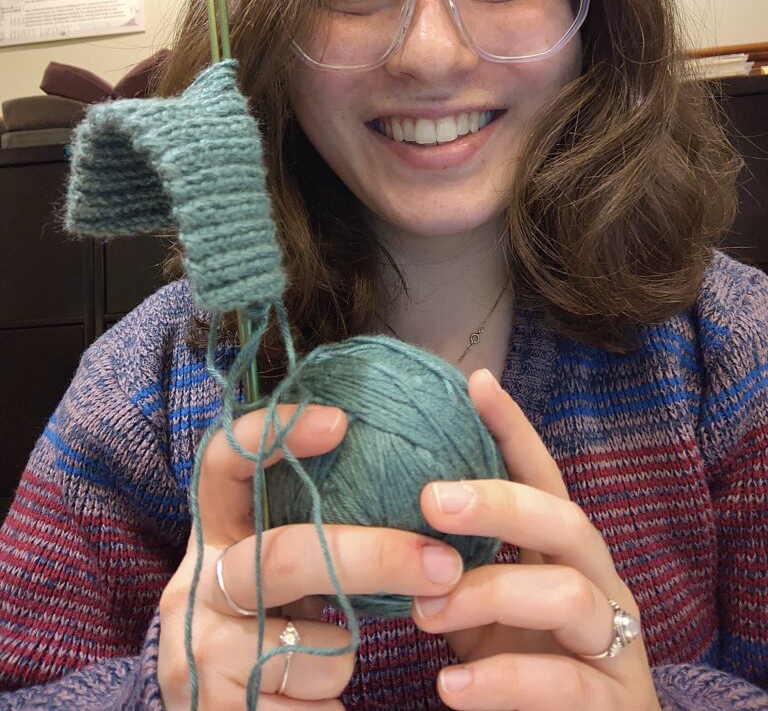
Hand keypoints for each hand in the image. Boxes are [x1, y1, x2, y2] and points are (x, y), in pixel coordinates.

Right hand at [157, 403, 465, 709]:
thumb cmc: (274, 637)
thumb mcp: (283, 580)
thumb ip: (317, 532)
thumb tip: (423, 480)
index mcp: (213, 538)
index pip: (221, 462)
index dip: (272, 433)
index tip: (339, 421)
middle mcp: (193, 588)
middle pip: (286, 555)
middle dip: (375, 558)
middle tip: (445, 562)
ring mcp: (199, 655)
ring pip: (311, 645)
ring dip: (341, 659)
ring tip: (322, 669)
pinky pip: (315, 707)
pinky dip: (331, 709)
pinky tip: (310, 710)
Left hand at [412, 369, 662, 710]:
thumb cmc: (519, 666)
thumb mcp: (481, 608)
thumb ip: (453, 564)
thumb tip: (381, 510)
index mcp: (563, 554)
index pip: (543, 477)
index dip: (514, 428)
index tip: (475, 383)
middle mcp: (599, 583)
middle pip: (564, 519)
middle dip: (499, 503)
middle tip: (429, 502)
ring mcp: (615, 642)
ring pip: (566, 593)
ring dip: (487, 596)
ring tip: (423, 613)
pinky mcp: (615, 702)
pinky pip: (564, 683)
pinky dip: (502, 682)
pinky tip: (451, 687)